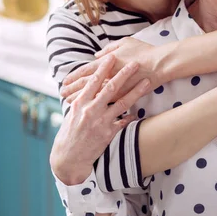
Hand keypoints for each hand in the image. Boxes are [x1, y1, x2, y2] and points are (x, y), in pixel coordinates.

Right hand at [50, 55, 150, 184]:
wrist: (68, 159)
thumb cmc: (68, 135)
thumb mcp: (71, 115)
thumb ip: (80, 101)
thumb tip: (87, 88)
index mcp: (79, 103)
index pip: (93, 81)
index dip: (103, 68)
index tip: (112, 56)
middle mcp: (90, 110)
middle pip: (110, 88)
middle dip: (124, 74)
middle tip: (135, 63)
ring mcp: (100, 122)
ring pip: (122, 103)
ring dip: (136, 91)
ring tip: (148, 82)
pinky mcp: (108, 134)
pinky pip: (124, 122)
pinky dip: (132, 116)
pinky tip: (140, 110)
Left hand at [61, 37, 163, 102]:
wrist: (161, 64)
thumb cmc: (144, 51)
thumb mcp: (125, 42)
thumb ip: (110, 49)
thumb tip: (97, 55)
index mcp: (107, 61)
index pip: (86, 71)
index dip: (74, 76)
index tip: (65, 80)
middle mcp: (108, 76)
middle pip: (86, 84)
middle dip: (73, 89)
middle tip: (62, 92)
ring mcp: (115, 87)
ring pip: (93, 95)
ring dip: (80, 98)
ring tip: (69, 101)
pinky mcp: (123, 96)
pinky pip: (106, 102)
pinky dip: (96, 104)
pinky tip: (88, 108)